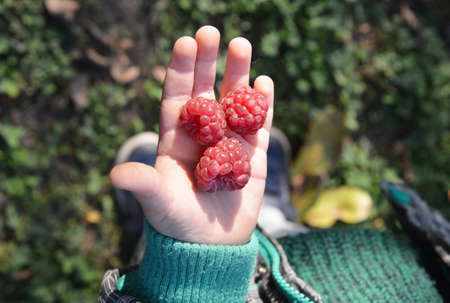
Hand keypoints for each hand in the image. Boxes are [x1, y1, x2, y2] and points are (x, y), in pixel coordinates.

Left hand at [110, 26, 273, 244]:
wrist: (209, 245)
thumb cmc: (177, 223)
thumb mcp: (159, 203)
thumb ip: (143, 185)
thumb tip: (116, 174)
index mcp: (176, 138)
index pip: (178, 97)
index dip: (181, 70)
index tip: (185, 43)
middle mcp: (202, 134)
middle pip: (205, 90)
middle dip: (207, 62)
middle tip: (211, 30)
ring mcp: (229, 142)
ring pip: (233, 101)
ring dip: (237, 74)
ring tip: (241, 44)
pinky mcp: (252, 156)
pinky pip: (259, 125)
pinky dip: (262, 105)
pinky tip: (264, 83)